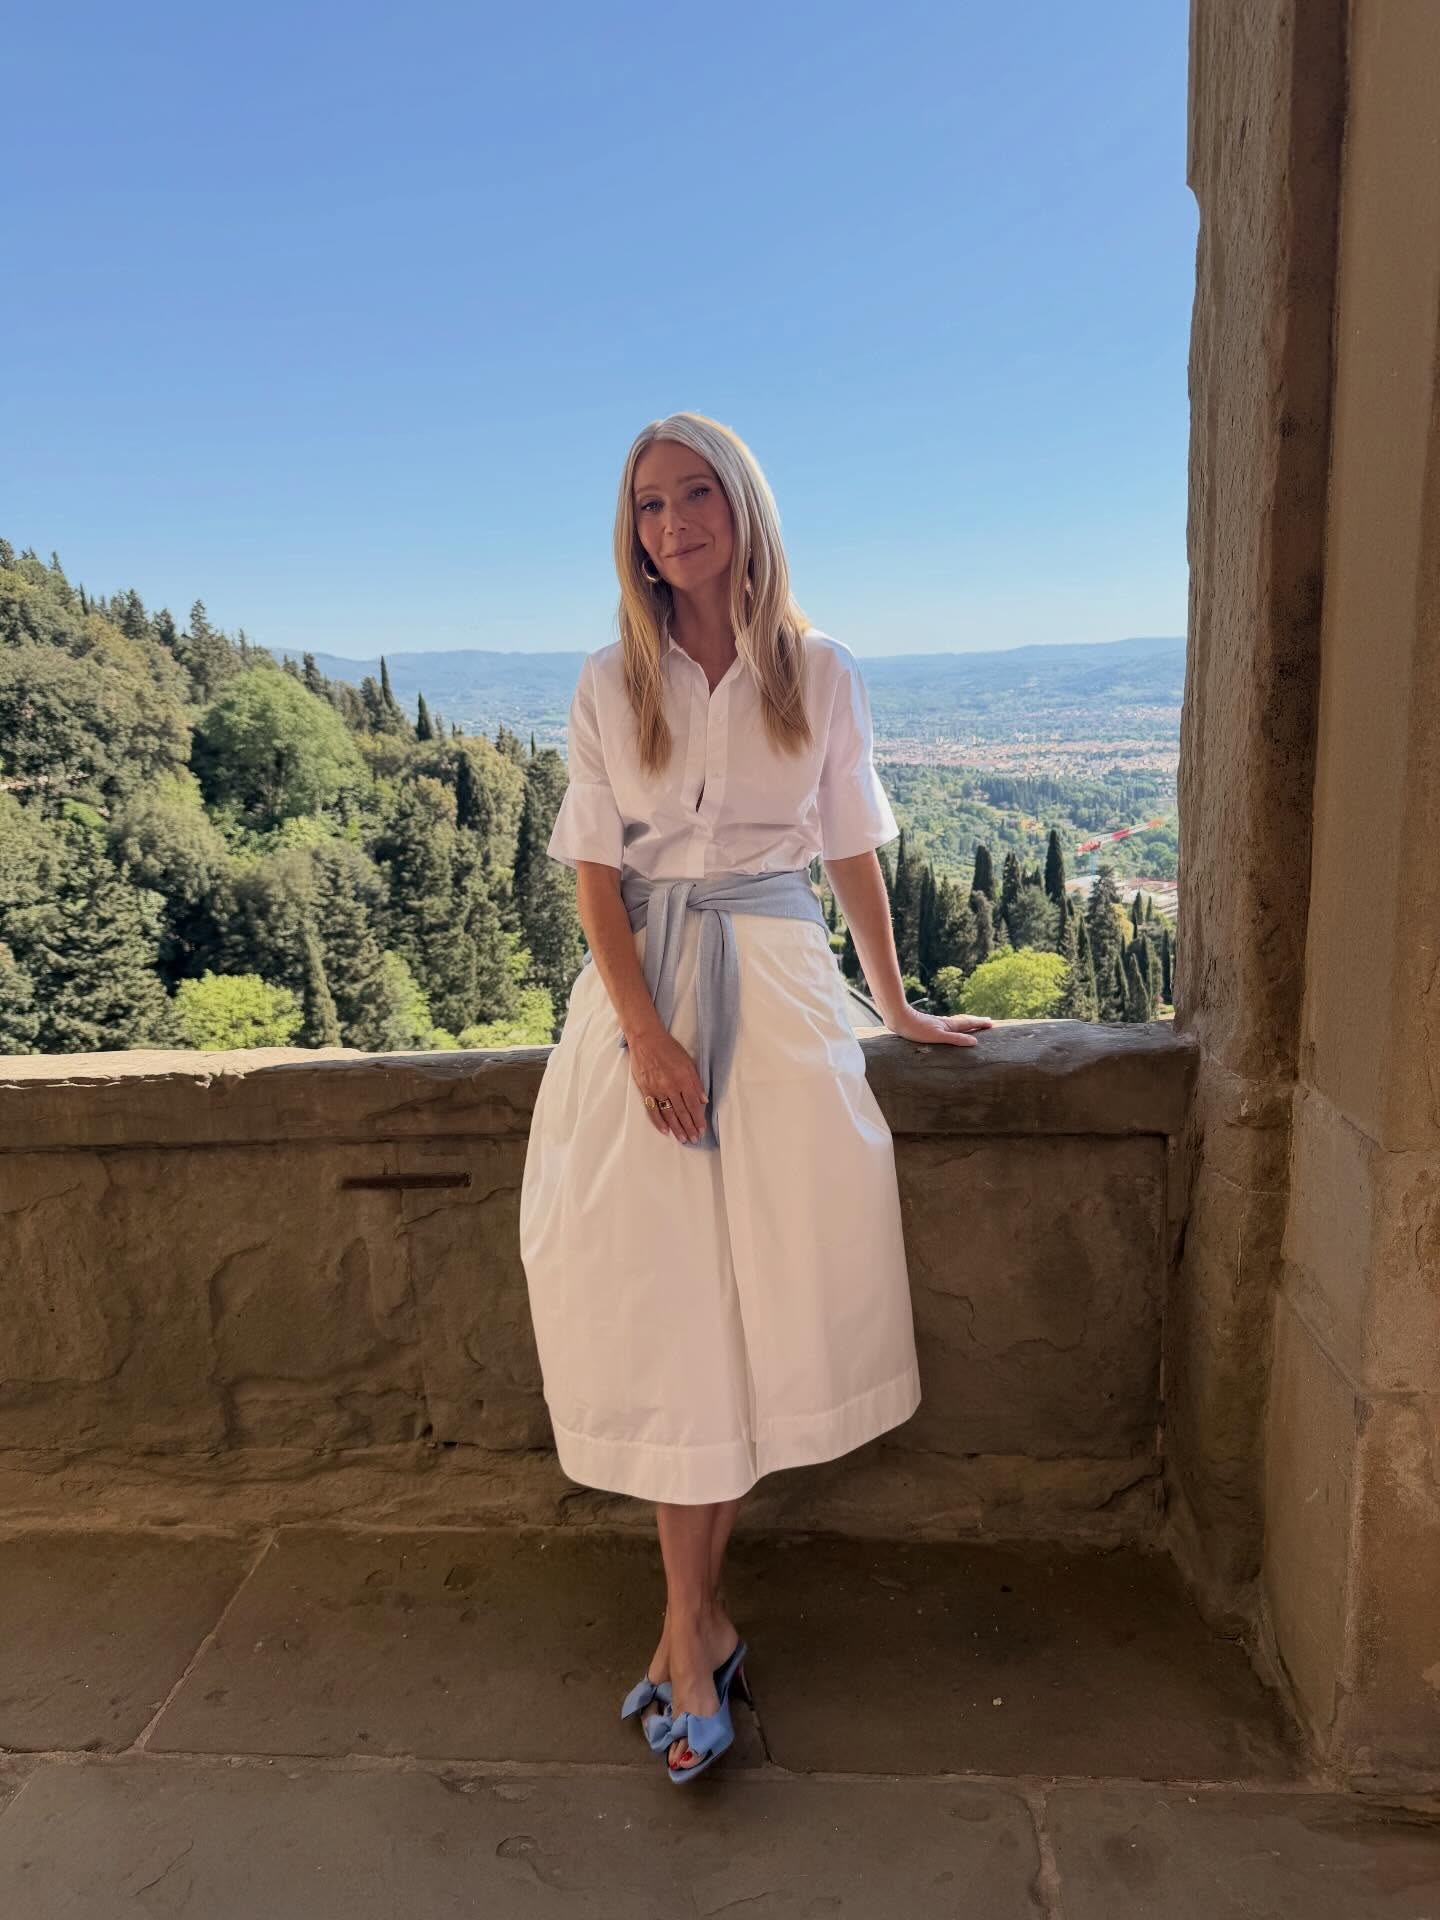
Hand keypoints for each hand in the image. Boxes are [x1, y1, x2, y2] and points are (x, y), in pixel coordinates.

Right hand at [626, 1025, 708, 1141]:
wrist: (646, 1040)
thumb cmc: (668, 1048)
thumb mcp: (688, 1061)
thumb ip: (696, 1082)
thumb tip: (703, 1100)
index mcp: (683, 1079)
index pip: (693, 1105)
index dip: (698, 1119)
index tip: (702, 1129)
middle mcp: (670, 1087)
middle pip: (682, 1112)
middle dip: (689, 1127)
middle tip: (694, 1139)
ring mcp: (657, 1090)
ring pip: (668, 1114)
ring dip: (677, 1128)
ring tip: (683, 1139)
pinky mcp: (645, 1090)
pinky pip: (653, 1110)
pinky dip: (659, 1122)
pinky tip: (665, 1130)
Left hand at [884, 1006, 992, 1047]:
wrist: (899, 1019)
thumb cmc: (917, 1029)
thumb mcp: (938, 1037)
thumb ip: (956, 1039)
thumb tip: (974, 1042)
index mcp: (949, 1026)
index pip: (969, 1024)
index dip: (980, 1024)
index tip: (991, 1023)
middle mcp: (945, 1023)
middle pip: (964, 1021)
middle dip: (976, 1022)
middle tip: (988, 1022)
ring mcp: (937, 1024)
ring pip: (956, 1022)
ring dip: (966, 1023)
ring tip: (973, 1023)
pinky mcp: (929, 1025)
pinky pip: (948, 1025)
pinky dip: (955, 1025)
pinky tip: (949, 1027)